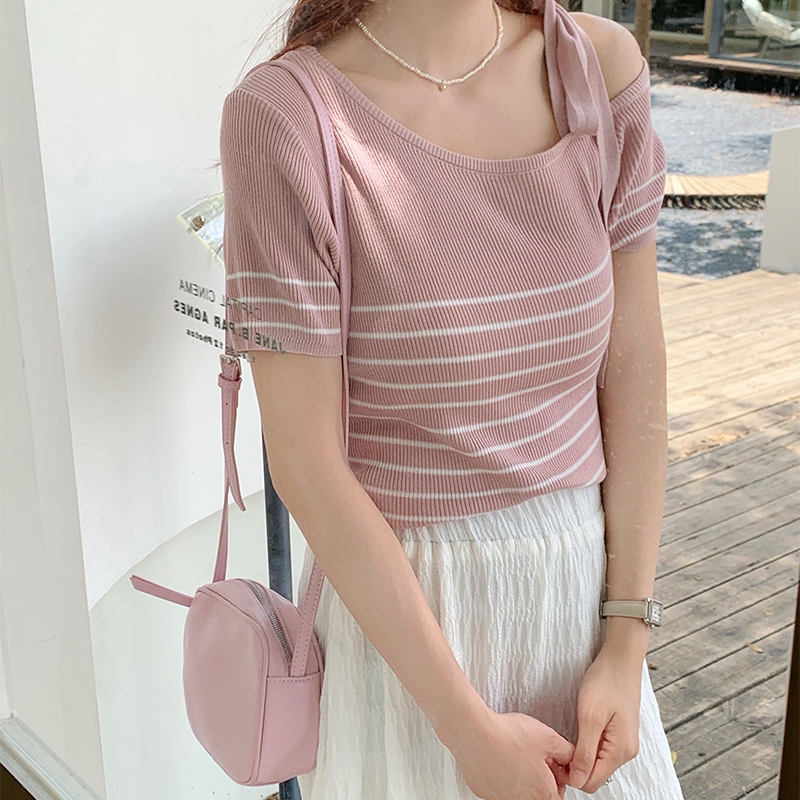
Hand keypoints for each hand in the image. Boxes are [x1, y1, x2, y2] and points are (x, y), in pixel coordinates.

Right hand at [449, 708, 575, 799]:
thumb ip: (568, 751)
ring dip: (519, 776)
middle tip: (532, 755)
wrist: (474, 732)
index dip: (557, 777)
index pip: (558, 795)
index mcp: (542, 792)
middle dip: (538, 776)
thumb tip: (572, 758)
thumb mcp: (549, 737)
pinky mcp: (483, 791)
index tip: (551, 763)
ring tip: (513, 752)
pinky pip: (497, 786)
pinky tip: (497, 755)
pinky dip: (499, 774)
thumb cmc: (509, 735)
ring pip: (516, 791)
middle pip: (537, 794)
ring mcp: (500, 798)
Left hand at [568, 647, 642, 791]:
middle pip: (595, 775)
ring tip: (566, 737)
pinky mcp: (618, 734)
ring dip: (580, 757)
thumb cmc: (605, 682)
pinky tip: (577, 733)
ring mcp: (623, 743)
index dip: (572, 776)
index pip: (593, 782)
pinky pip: (600, 751)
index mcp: (620, 751)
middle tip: (557, 746)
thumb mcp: (590, 716)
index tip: (555, 759)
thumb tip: (579, 781)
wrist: (620, 661)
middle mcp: (625, 752)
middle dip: (575, 768)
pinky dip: (587, 748)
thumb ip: (585, 751)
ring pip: (597, 764)